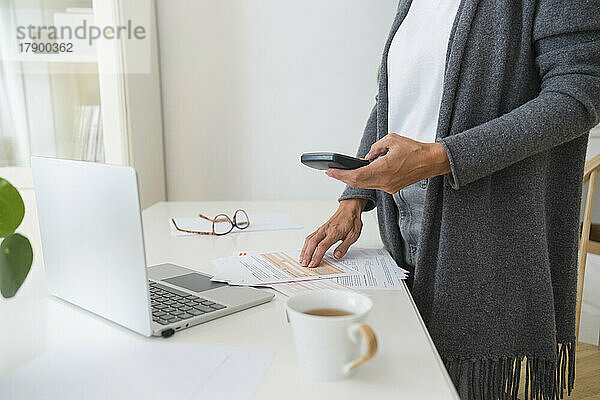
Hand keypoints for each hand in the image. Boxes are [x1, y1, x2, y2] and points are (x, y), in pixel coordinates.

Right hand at [300, 199, 365, 267]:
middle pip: (312, 243)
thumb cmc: (351, 221)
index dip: (316, 256)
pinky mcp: (320, 229)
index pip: (322, 246)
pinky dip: (305, 245)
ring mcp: (321, 229)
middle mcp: (325, 230)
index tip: (313, 264)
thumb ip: (344, 246)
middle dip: (307, 254)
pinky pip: (310, 237)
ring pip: (309, 239)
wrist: (349, 209)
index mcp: (334, 232)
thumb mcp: (353, 235)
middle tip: (304, 264)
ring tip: (302, 259)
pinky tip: (304, 250)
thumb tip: (336, 256)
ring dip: (304, 250)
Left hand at [326, 134, 450, 193]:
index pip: (355, 175)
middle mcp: (385, 181)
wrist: (431, 162)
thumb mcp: (392, 140)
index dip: (340, 174)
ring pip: (365, 185)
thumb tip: (366, 156)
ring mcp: (388, 186)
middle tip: (331, 172)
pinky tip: (358, 174)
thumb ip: (375, 147)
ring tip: (341, 173)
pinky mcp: (392, 188)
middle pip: (357, 183)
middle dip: (342, 178)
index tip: (329, 172)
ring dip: (352, 180)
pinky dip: (364, 180)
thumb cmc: (415, 149)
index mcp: (383, 168)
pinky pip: (374, 185)